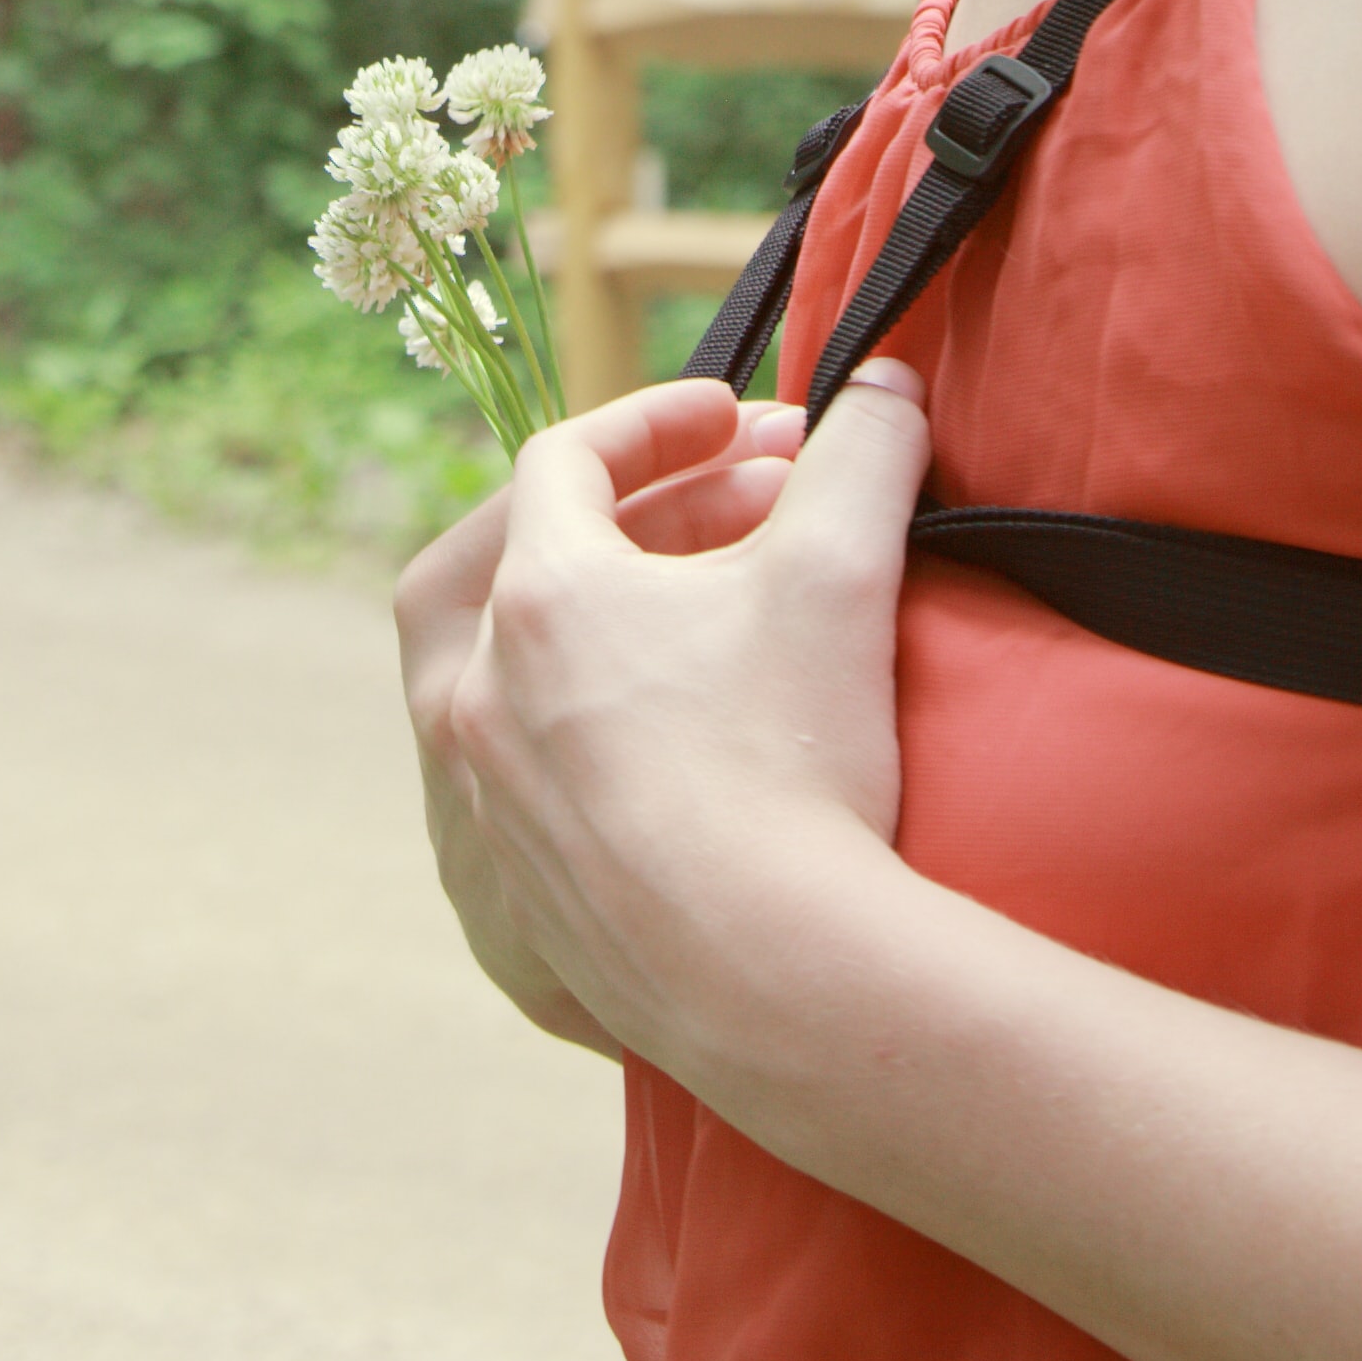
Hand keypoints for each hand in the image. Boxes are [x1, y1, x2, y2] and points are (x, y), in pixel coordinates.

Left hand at [407, 362, 932, 1071]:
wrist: (774, 979)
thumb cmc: (794, 759)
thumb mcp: (843, 570)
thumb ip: (866, 453)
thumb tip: (887, 381)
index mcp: (535, 602)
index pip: (566, 462)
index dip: (656, 424)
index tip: (740, 424)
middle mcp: (474, 701)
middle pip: (499, 566)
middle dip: (606, 519)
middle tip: (710, 512)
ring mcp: (481, 814)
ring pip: (487, 689)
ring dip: (571, 639)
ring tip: (675, 625)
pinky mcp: (509, 915)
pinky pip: (508, 810)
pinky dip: (562, 761)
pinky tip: (646, 762)